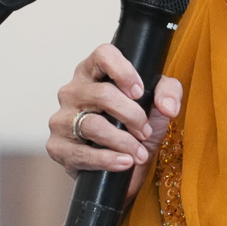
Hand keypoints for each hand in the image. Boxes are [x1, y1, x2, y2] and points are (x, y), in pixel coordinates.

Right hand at [47, 44, 183, 199]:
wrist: (120, 171)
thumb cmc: (134, 130)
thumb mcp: (157, 108)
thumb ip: (169, 94)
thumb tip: (168, 106)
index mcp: (93, 73)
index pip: (103, 55)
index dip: (123, 71)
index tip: (139, 92)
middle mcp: (72, 91)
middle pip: (102, 93)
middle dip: (132, 115)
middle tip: (146, 131)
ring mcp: (61, 119)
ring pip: (92, 125)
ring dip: (123, 141)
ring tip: (139, 153)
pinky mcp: (57, 147)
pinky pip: (81, 153)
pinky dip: (107, 160)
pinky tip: (124, 163)